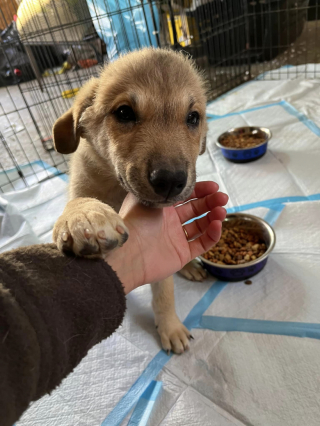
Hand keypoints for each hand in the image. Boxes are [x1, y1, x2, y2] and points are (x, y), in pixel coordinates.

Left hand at [107, 181, 227, 292]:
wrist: (128, 252)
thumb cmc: (135, 221)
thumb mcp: (145, 196)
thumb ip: (162, 188)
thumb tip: (176, 180)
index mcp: (162, 207)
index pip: (186, 196)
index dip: (201, 191)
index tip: (214, 187)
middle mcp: (170, 222)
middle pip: (196, 210)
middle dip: (210, 202)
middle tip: (223, 198)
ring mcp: (176, 238)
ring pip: (201, 226)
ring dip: (213, 217)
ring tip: (221, 211)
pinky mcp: (182, 254)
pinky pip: (202, 244)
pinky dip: (212, 235)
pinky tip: (217, 225)